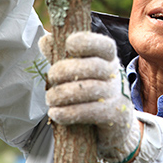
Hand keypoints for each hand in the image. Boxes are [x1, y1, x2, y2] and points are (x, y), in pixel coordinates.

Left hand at [39, 32, 141, 162]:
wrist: (116, 123)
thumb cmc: (93, 90)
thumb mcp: (80, 70)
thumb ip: (62, 55)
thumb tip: (45, 39)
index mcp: (108, 58)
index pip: (104, 45)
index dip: (86, 42)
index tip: (68, 44)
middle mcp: (115, 74)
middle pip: (92, 67)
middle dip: (65, 70)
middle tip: (51, 78)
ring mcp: (117, 95)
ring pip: (89, 90)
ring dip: (62, 94)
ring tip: (50, 99)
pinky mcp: (114, 115)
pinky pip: (89, 112)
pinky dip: (68, 113)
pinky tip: (55, 113)